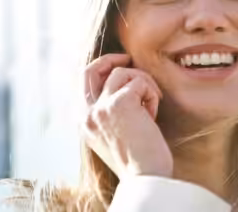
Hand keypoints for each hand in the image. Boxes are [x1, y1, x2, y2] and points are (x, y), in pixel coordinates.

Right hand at [81, 54, 172, 178]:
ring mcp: (100, 107)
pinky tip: (153, 114)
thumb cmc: (139, 162)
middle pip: (90, 70)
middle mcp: (87, 114)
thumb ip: (112, 114)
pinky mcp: (119, 103)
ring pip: (122, 72)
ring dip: (143, 83)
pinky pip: (139, 82)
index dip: (102, 70)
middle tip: (130, 59)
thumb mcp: (116, 136)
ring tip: (152, 105)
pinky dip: (151, 94)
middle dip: (111, 59)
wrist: (145, 178)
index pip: (84, 84)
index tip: (120, 66)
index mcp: (84, 123)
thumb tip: (127, 88)